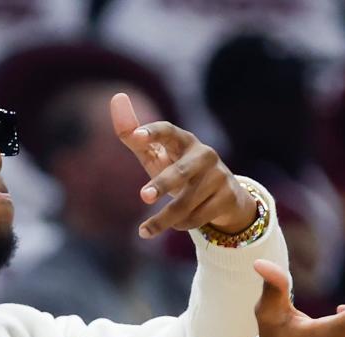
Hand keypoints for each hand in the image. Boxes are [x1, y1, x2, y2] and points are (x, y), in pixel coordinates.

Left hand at [110, 93, 255, 238]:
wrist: (223, 196)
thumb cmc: (179, 170)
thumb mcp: (156, 154)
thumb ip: (132, 134)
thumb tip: (116, 97)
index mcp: (184, 140)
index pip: (168, 131)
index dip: (152, 132)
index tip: (136, 137)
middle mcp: (204, 154)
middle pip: (181, 171)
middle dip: (163, 184)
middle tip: (143, 196)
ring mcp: (218, 175)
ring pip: (186, 203)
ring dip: (164, 219)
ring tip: (145, 230)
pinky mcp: (228, 196)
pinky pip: (198, 217)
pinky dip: (183, 224)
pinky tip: (177, 224)